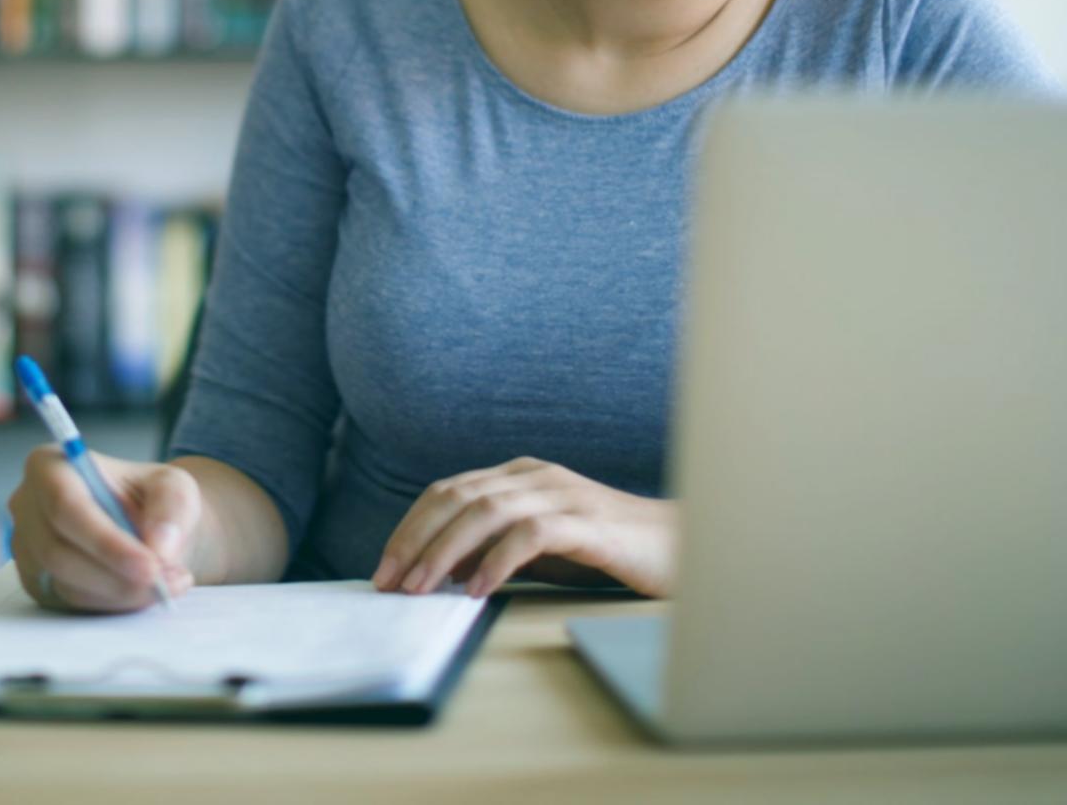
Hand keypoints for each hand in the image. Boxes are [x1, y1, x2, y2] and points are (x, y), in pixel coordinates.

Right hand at [8, 445, 199, 611]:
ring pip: (67, 584)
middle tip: (167, 583)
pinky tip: (144, 591)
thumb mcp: (173, 486)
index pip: (66, 506)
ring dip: (122, 592)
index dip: (106, 541)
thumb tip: (160, 546)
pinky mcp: (39, 583)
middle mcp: (27, 507)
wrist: (145, 525)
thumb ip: (172, 508)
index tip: (150, 566)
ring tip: (168, 584)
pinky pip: (71, 603)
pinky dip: (113, 603)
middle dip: (118, 575)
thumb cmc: (149, 496)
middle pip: (59, 552)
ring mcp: (28, 549)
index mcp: (50, 466)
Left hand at [370, 457, 674, 598]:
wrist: (682, 548)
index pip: (447, 491)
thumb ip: (496, 550)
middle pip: (457, 497)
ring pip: (485, 512)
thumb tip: (441, 574)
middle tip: (389, 583)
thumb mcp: (540, 549)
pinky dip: (498, 561)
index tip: (384, 571)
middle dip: (415, 540)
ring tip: (420, 589)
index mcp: (519, 476)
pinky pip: (531, 536)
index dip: (410, 528)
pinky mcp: (588, 524)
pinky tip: (478, 591)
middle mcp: (535, 477)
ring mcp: (562, 495)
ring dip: (445, 552)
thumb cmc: (607, 551)